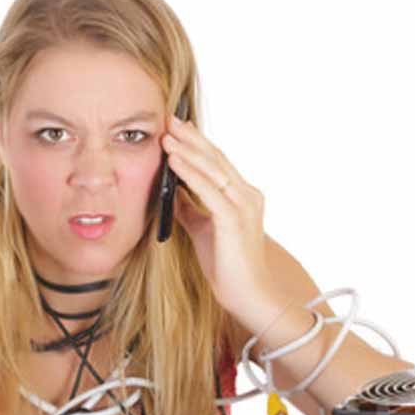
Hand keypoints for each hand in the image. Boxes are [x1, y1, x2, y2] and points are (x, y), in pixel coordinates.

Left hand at [161, 115, 270, 310]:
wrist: (247, 295)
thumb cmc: (227, 267)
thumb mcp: (204, 230)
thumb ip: (192, 208)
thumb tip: (173, 190)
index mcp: (243, 197)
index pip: (218, 163)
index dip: (198, 143)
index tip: (179, 127)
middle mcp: (247, 196)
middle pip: (216, 159)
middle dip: (191, 138)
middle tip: (169, 119)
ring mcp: (244, 207)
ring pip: (213, 170)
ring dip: (187, 151)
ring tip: (166, 135)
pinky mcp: (234, 220)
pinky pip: (208, 190)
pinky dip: (190, 174)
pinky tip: (174, 162)